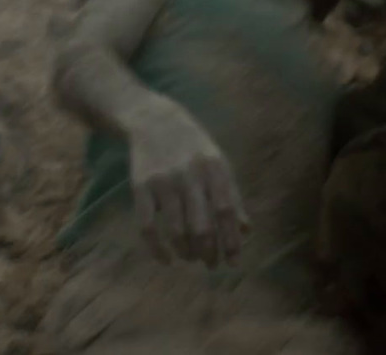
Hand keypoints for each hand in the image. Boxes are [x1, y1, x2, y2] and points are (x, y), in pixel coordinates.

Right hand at [120, 96, 249, 266]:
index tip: (233, 262)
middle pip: (201, 224)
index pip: (226, 211)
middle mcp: (189, 174)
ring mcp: (163, 181)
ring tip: (191, 258)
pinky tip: (165, 259)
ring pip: (176, 229)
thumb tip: (245, 232)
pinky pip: (148, 226)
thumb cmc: (193, 148)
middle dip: (208, 251)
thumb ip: (232, 196)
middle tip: (211, 265)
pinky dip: (156, 249)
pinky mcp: (140, 187)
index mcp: (214, 168)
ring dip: (186, 251)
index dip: (231, 240)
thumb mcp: (218, 164)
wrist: (154, 121)